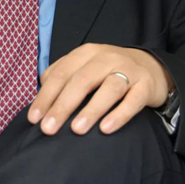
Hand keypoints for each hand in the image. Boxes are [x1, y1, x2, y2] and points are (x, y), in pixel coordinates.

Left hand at [28, 44, 172, 135]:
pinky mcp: (145, 85)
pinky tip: (106, 129)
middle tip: (48, 128)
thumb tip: (39, 101)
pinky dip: (119, 114)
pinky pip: (133, 100)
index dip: (46, 96)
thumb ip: (63, 78)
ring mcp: (128, 70)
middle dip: (62, 106)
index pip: (61, 74)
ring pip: (108, 88)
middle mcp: (106, 58)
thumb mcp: (85, 68)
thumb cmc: (108, 72)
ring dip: (91, 110)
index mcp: (86, 53)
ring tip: (76, 130)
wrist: (150, 67)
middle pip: (81, 81)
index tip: (33, 119)